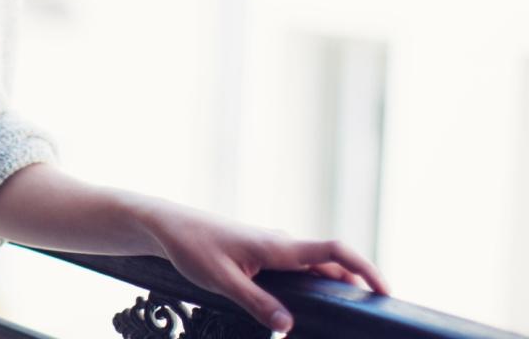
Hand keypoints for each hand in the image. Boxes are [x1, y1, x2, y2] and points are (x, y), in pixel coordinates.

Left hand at [138, 199, 390, 334]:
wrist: (168, 226)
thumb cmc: (192, 247)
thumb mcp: (222, 280)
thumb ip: (256, 302)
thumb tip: (288, 327)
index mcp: (277, 246)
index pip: (333, 250)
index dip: (364, 267)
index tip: (385, 290)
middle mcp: (280, 244)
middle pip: (330, 263)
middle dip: (357, 283)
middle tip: (374, 315)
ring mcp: (272, 248)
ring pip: (314, 266)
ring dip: (335, 284)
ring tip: (351, 313)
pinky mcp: (262, 254)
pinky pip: (298, 268)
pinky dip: (315, 283)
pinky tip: (312, 304)